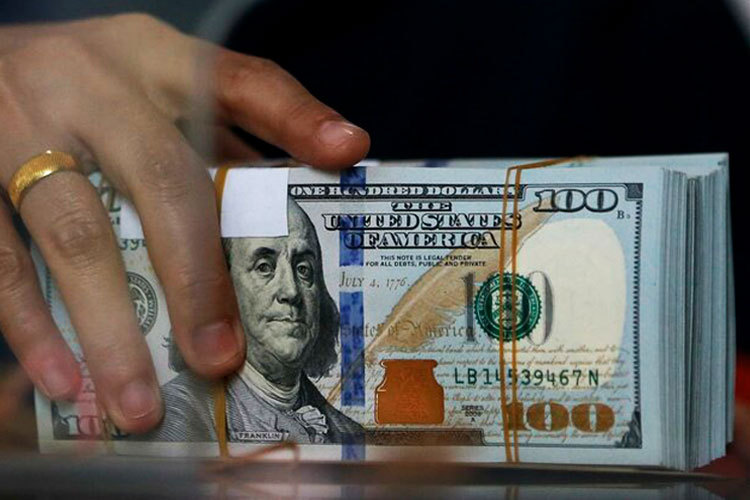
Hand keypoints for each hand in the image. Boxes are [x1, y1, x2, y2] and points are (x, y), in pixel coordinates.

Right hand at [0, 14, 369, 432]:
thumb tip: (283, 210)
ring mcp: (18, 126)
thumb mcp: (149, 86)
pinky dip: (31, 325)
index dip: (296, 115)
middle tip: (221, 358)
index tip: (347, 151)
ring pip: (75, 231)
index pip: (240, 80)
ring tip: (140, 403)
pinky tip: (64, 378)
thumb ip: (214, 137)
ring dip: (112, 327)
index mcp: (155, 60)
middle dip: (198, 276)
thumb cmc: (84, 89)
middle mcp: (91, 86)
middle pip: (163, 177)